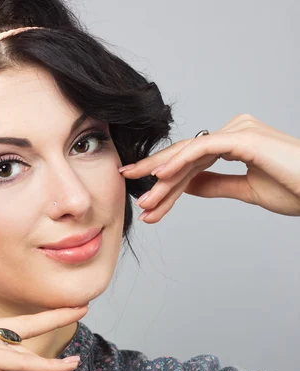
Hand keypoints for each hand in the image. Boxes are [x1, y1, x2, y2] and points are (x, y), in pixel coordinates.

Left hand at [119, 113, 299, 222]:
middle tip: (127, 184)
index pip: (191, 161)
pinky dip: (180, 162)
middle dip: (155, 173)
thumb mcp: (244, 190)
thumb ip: (215, 184)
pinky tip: (160, 176)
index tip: (144, 192)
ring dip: (164, 178)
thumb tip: (187, 187)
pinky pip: (204, 149)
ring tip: (144, 198)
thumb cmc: (294, 188)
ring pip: (190, 155)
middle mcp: (234, 131)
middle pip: (185, 154)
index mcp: (234, 143)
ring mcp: (239, 131)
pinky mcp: (244, 138)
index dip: (165, 177)